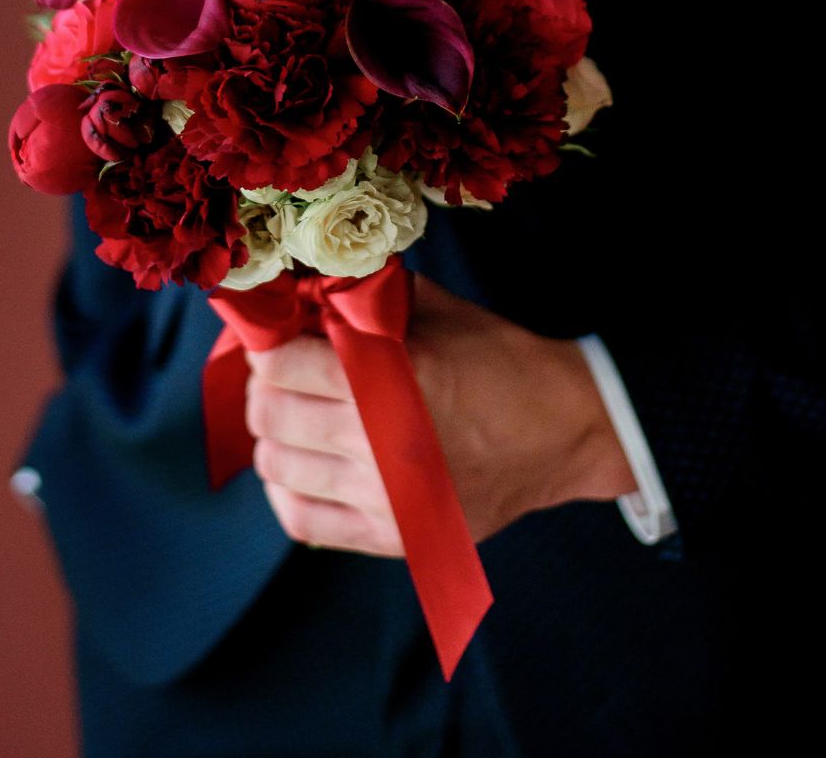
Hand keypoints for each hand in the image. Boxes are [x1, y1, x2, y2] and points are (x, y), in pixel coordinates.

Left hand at [245, 272, 637, 555]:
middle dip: (262, 387)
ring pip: (278, 468)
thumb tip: (299, 290)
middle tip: (276, 373)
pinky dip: (286, 491)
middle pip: (271, 416)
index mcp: (389, 379)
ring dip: (273, 436)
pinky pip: (303, 521)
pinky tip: (300, 465)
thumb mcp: (431, 310)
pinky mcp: (392, 536)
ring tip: (290, 416)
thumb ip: (362, 299)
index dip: (266, 345)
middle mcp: (379, 442)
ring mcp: (384, 498)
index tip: (272, 337)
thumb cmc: (497, 360)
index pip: (281, 365)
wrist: (563, 430)